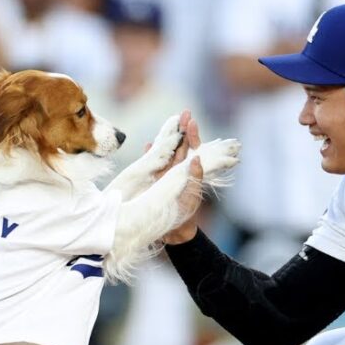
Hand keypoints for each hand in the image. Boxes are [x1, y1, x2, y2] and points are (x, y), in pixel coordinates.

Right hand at [155, 110, 205, 244]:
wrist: (173, 232)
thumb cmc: (186, 214)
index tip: (192, 121)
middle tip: (184, 113)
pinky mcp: (153, 181)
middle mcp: (177, 170)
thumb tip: (196, 158)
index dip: (192, 135)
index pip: (192, 149)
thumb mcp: (192, 195)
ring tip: (169, 123)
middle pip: (180, 146)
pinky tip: (148, 144)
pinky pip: (151, 164)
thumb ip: (195, 177)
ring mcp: (165, 174)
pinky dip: (150, 154)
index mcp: (189, 171)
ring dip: (167, 137)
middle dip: (182, 129)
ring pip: (166, 152)